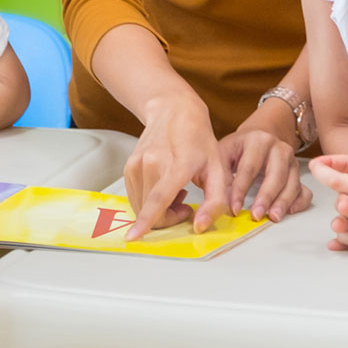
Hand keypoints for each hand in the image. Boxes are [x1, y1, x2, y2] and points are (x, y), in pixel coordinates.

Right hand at [124, 94, 228, 239]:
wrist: (174, 111)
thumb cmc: (198, 139)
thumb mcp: (218, 169)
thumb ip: (214, 202)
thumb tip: (199, 227)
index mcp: (177, 165)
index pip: (158, 199)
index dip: (147, 221)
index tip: (134, 236)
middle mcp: (152, 163)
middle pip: (152, 209)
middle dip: (169, 218)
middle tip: (185, 205)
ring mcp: (137, 163)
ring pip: (141, 205)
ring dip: (159, 209)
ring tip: (175, 191)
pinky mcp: (129, 166)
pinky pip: (135, 196)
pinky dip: (149, 201)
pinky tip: (163, 187)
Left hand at [218, 129, 311, 221]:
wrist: (259, 137)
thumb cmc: (239, 148)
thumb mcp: (224, 152)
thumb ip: (221, 174)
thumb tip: (219, 201)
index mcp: (257, 140)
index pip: (249, 168)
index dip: (241, 190)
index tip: (234, 208)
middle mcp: (278, 148)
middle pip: (275, 175)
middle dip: (265, 197)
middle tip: (256, 215)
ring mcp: (291, 161)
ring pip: (291, 183)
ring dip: (282, 202)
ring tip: (272, 217)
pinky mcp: (298, 173)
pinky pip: (304, 189)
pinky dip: (299, 201)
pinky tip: (290, 211)